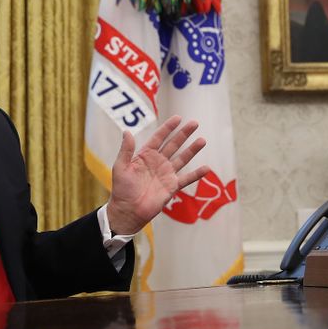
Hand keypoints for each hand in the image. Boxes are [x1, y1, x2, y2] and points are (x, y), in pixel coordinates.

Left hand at [106, 116, 206, 235]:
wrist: (128, 211)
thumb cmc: (122, 189)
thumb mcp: (121, 167)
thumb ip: (126, 150)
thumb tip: (126, 131)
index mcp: (146, 155)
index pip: (159, 137)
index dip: (168, 127)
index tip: (178, 118)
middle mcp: (158, 162)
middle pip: (174, 144)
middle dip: (184, 134)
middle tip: (195, 123)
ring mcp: (166, 173)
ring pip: (182, 158)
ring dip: (192, 150)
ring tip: (202, 140)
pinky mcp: (172, 186)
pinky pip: (187, 178)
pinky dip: (196, 174)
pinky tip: (206, 168)